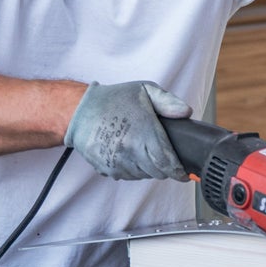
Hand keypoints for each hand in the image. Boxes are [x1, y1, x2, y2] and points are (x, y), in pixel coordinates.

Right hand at [64, 82, 190, 179]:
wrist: (80, 111)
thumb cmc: (114, 100)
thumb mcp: (145, 90)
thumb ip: (168, 102)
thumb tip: (186, 112)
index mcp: (144, 133)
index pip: (168, 163)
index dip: (179, 170)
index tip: (184, 172)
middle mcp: (130, 151)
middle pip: (157, 172)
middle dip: (165, 168)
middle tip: (165, 156)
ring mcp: (117, 162)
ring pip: (143, 175)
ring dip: (148, 168)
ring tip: (144, 149)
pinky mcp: (106, 168)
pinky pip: (127, 176)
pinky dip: (133, 169)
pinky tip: (130, 153)